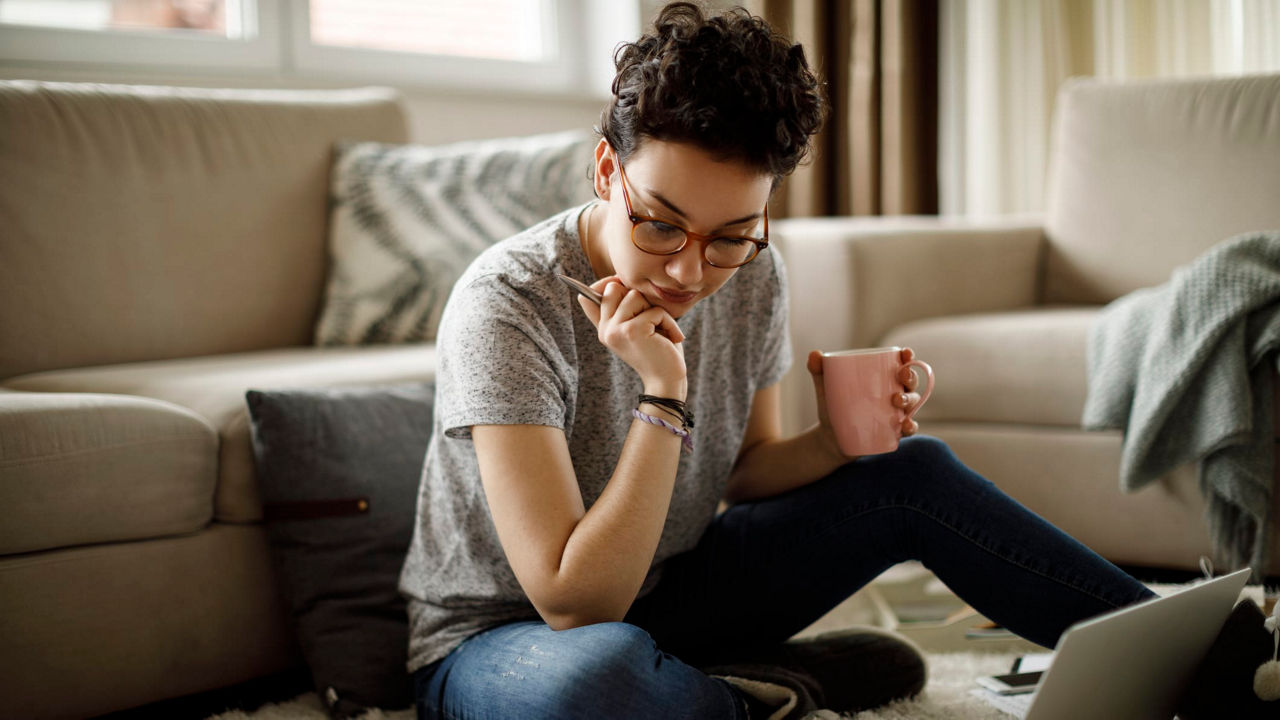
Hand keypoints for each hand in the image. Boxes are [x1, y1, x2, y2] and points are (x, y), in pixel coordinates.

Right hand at [577, 277, 686, 396]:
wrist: (666, 381)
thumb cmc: (657, 351)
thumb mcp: (635, 328)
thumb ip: (619, 311)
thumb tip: (598, 288)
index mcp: (603, 328)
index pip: (589, 296)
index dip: (607, 284)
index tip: (622, 284)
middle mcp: (605, 330)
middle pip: (615, 288)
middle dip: (638, 297)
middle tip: (650, 318)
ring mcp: (615, 330)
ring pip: (635, 295)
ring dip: (656, 311)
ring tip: (661, 330)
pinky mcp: (632, 331)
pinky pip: (654, 310)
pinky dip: (668, 322)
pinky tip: (671, 338)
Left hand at [806, 346, 922, 455]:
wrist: (829, 437)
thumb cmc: (832, 406)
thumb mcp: (825, 388)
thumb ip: (819, 371)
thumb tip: (814, 354)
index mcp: (882, 378)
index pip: (900, 364)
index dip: (907, 357)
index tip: (905, 353)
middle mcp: (894, 393)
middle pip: (910, 382)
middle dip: (911, 377)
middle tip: (901, 376)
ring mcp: (895, 413)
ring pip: (912, 403)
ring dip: (910, 400)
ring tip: (897, 400)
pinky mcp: (893, 431)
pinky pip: (908, 428)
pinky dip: (911, 427)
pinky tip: (906, 426)